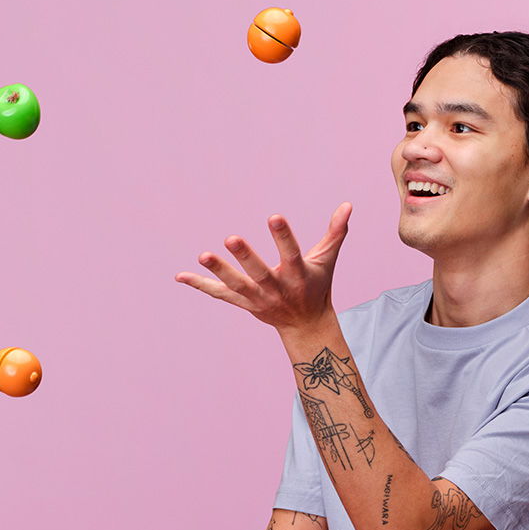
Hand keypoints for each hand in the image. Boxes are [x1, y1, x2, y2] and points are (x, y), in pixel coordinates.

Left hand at [175, 202, 351, 332]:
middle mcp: (277, 289)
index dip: (283, 236)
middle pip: (260, 274)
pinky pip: (220, 294)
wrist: (306, 325)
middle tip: (231, 238)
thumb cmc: (317, 286)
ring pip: (237, 285)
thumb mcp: (327, 260)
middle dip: (246, 257)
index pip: (291, 254)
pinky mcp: (244, 303)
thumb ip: (335, 232)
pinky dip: (201, 286)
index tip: (274, 216)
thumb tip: (347, 204)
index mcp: (299, 275)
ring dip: (219, 271)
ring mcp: (259, 299)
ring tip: (203, 254)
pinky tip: (180, 276)